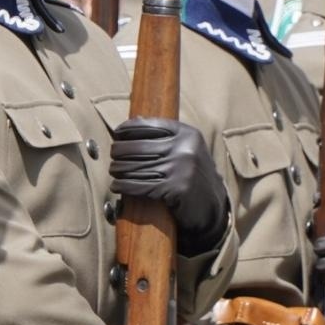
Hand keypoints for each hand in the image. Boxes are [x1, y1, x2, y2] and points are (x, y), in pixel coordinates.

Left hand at [109, 117, 229, 254]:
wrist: (211, 204)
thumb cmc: (193, 173)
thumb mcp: (186, 148)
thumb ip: (166, 135)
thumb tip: (134, 120)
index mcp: (187, 133)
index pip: (149, 125)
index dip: (128, 129)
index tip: (117, 134)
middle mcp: (185, 148)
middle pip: (138, 147)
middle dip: (119, 151)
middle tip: (112, 155)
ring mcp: (181, 168)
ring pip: (136, 167)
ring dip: (119, 170)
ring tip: (113, 171)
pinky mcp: (175, 188)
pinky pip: (140, 185)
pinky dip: (124, 186)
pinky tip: (117, 185)